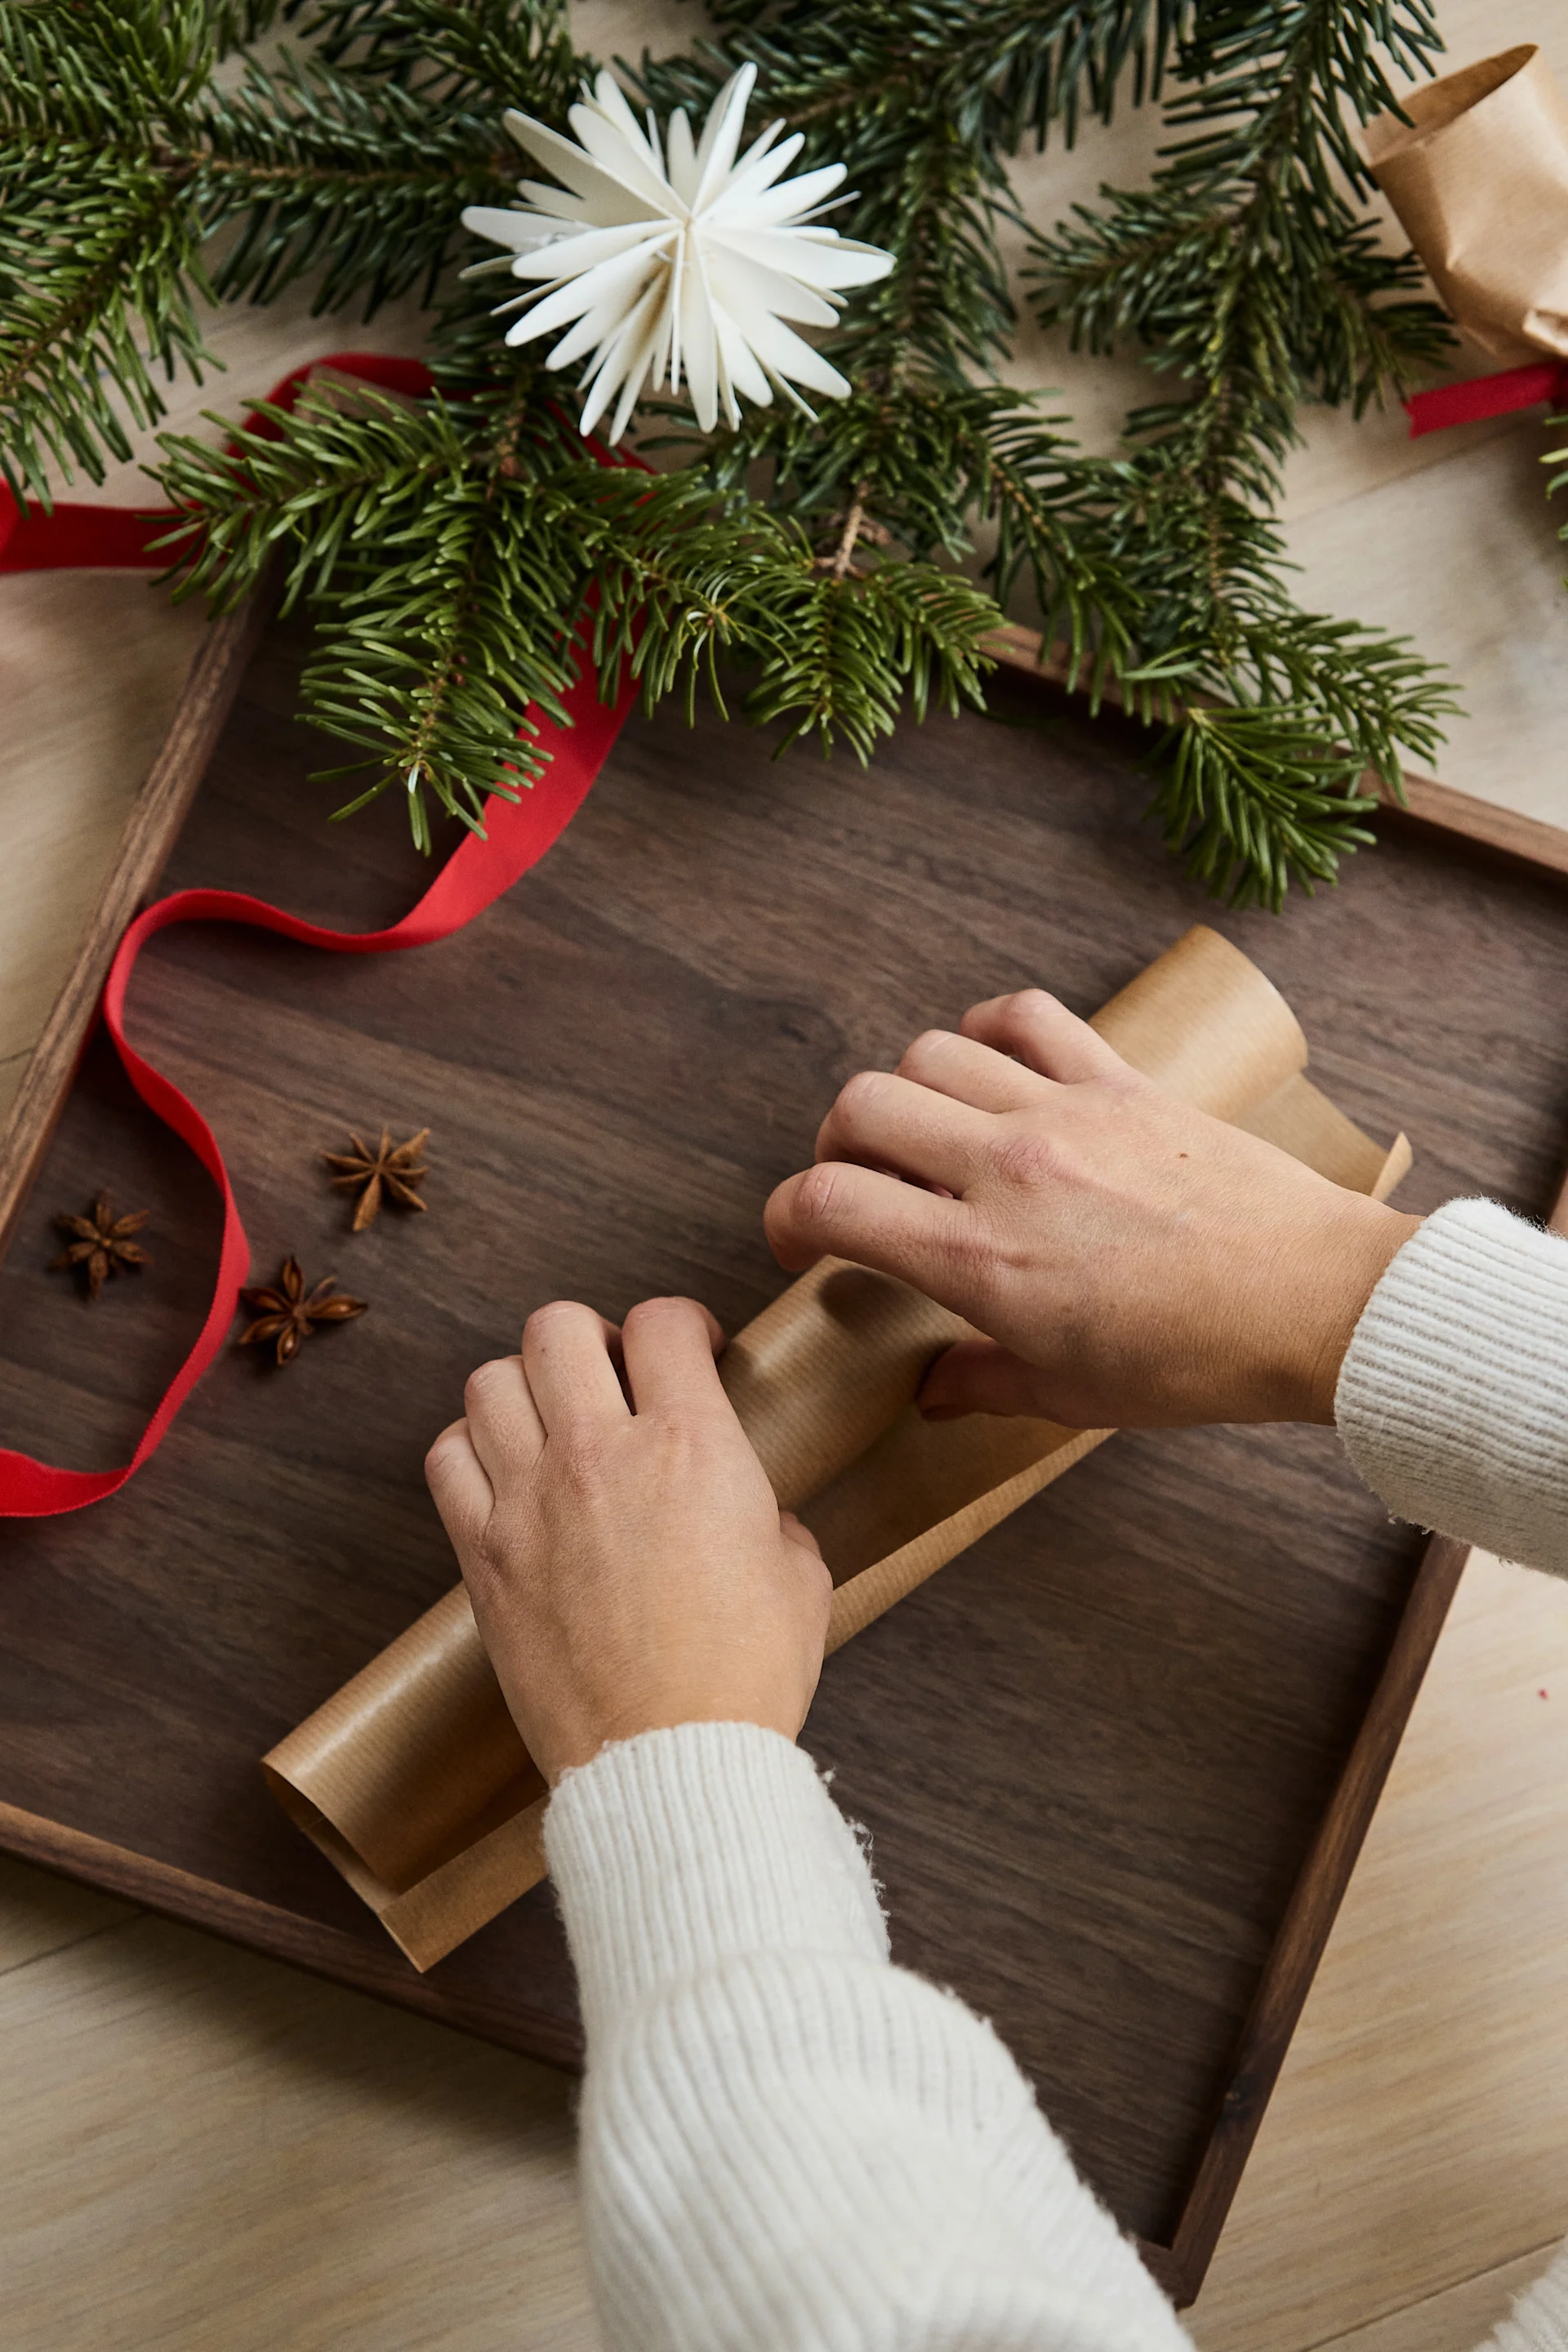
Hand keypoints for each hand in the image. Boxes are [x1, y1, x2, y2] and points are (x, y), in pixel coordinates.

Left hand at [425, 1296, 830, 1782]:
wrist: (671, 1765)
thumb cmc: (743, 1678)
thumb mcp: (800, 1575)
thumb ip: (769, 1516)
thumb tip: (751, 1512)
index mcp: (692, 1446)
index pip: (663, 1322)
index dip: (682, 1325)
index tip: (693, 1353)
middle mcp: (601, 1454)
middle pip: (558, 1327)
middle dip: (592, 1337)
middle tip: (616, 1376)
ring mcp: (530, 1502)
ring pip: (491, 1379)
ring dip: (526, 1386)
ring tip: (554, 1420)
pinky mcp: (485, 1557)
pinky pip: (447, 1458)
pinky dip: (470, 1448)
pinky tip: (505, 1471)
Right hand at [765, 989, 1417, 1429]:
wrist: (1317, 1306)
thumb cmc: (1199, 1362)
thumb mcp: (1072, 1396)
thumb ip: (982, 1384)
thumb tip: (929, 1391)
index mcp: (983, 1260)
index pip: (829, 1201)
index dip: (787, 1217)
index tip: (800, 1243)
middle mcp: (1007, 1171)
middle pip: (860, 1106)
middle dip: (835, 1146)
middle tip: (862, 1186)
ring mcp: (1065, 1113)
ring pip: (930, 1052)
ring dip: (906, 1091)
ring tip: (929, 1134)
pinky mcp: (1120, 1080)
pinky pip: (1025, 1015)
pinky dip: (988, 1029)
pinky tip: (989, 1067)